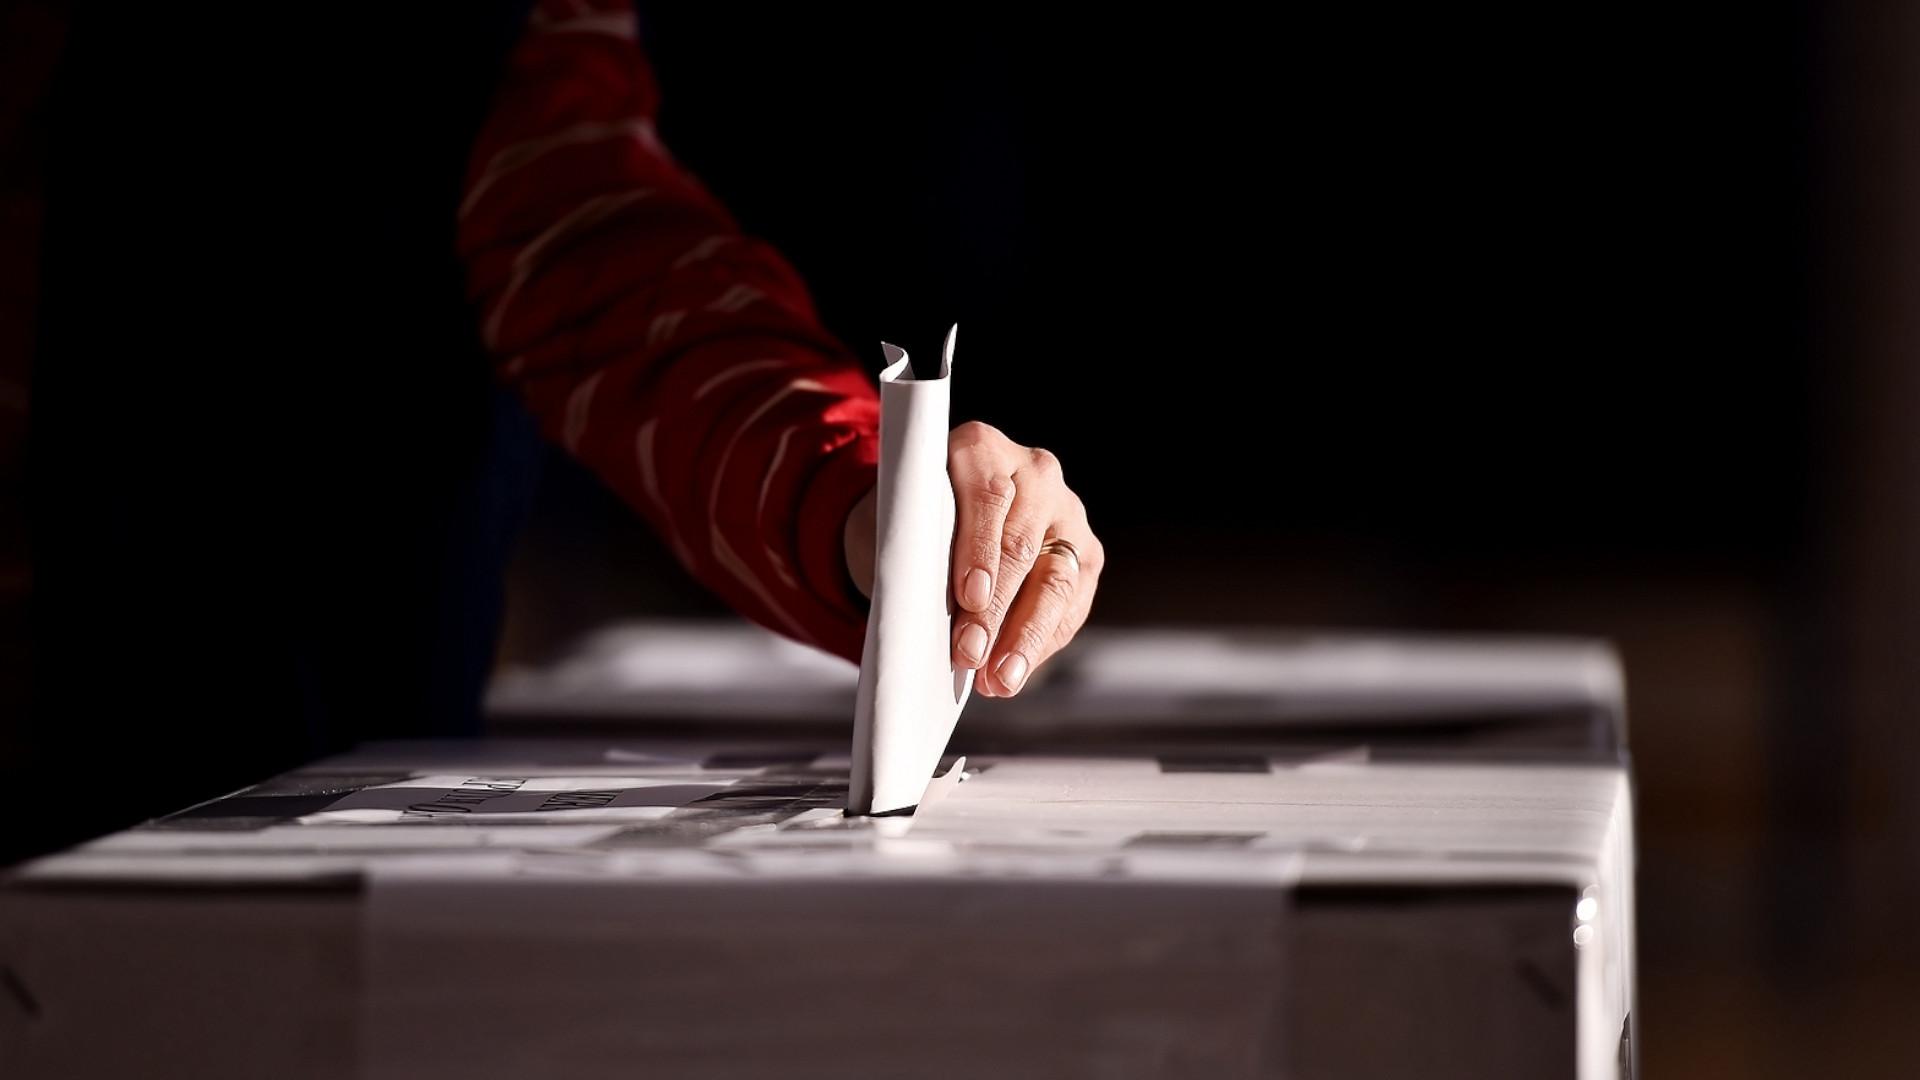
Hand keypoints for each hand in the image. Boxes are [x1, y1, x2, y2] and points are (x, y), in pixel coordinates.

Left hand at [844, 422, 1103, 695]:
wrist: (938, 520)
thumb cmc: (914, 523)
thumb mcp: (901, 522)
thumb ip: (915, 548)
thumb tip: (926, 611)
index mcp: (981, 448)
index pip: (988, 497)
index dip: (979, 550)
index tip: (968, 597)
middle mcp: (1035, 472)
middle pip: (1022, 546)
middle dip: (996, 609)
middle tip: (969, 653)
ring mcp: (1066, 512)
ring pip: (1055, 581)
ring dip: (1025, 637)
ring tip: (1000, 680)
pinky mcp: (1085, 553)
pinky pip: (1071, 604)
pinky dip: (1041, 643)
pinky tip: (1015, 671)